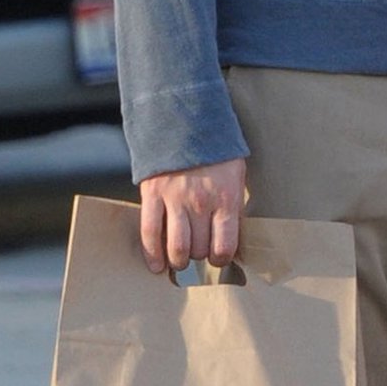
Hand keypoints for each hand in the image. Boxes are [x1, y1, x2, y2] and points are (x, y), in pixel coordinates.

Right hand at [138, 158, 246, 272]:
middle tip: (198, 251)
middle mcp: (201, 203)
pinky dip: (152, 254)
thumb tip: (229, 240)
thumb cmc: (216, 152)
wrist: (187, 120)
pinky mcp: (152, 194)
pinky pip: (150, 231)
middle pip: (199, 249)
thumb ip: (232, 207)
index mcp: (226, 199)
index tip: (217, 258)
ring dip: (178, 260)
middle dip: (199, 256)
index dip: (220, 259)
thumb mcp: (236, 176)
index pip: (224, 246)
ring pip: (176, 247)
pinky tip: (156, 266)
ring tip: (179, 260)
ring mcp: (175, 199)